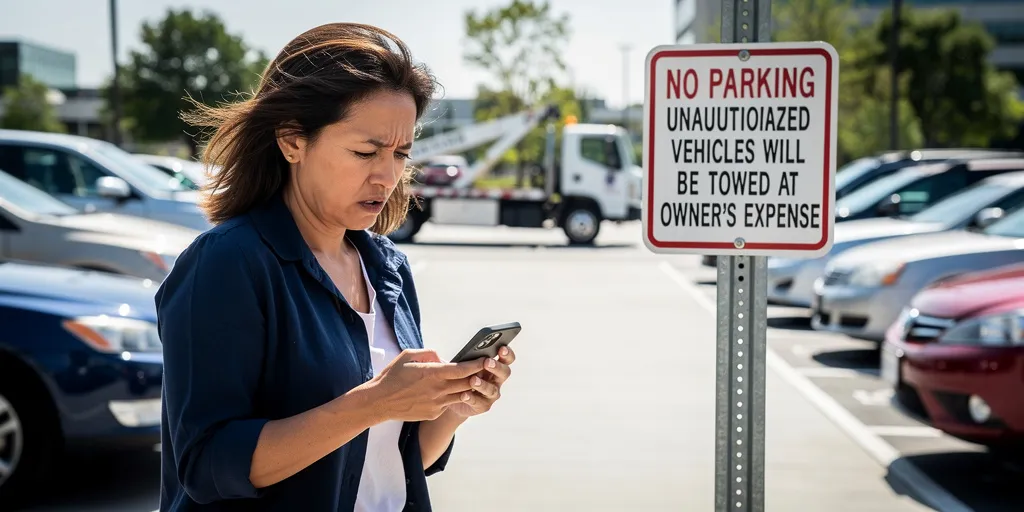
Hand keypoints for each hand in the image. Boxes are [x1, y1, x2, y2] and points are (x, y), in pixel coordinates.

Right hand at [364, 349, 487, 421]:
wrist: (379, 402)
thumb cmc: (392, 376)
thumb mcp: (409, 356)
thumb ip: (429, 354)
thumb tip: (442, 358)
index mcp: (433, 373)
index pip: (462, 369)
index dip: (476, 364)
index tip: (486, 359)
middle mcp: (438, 390)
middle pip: (466, 383)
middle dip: (477, 376)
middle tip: (485, 370)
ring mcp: (437, 404)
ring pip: (461, 395)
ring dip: (467, 389)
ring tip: (471, 381)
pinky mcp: (433, 414)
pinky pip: (447, 404)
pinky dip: (449, 397)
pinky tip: (445, 393)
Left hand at [445, 346, 514, 418]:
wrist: (452, 397)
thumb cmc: (459, 374)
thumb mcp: (462, 363)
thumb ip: (466, 356)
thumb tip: (460, 346)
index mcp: (494, 365)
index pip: (507, 358)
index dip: (506, 353)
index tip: (501, 348)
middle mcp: (496, 379)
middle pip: (504, 373)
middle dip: (497, 367)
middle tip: (487, 362)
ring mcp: (491, 394)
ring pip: (492, 389)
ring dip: (483, 384)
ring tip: (473, 380)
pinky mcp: (483, 406)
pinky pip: (480, 403)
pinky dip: (472, 398)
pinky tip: (464, 395)